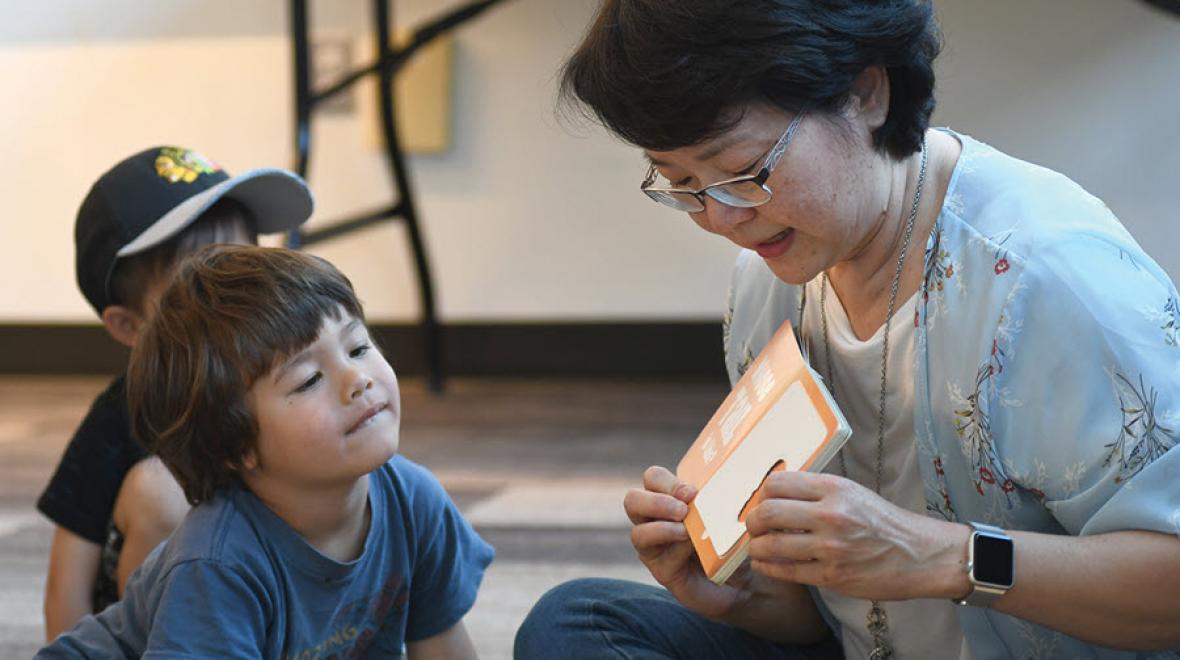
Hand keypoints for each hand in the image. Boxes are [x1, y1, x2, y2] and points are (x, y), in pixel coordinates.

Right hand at [623, 466, 744, 618]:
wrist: (742, 580)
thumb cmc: (730, 539)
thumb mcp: (724, 513)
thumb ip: (716, 496)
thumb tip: (723, 479)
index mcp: (667, 499)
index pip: (653, 478)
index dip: (668, 482)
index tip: (693, 493)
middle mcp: (653, 521)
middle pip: (632, 501)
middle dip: (656, 502)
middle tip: (683, 510)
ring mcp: (655, 548)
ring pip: (638, 533)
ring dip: (663, 528)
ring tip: (687, 531)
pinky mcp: (663, 572)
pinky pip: (660, 558)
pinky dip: (677, 550)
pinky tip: (695, 548)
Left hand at [744, 471, 966, 600]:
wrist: (921, 555)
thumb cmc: (885, 522)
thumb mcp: (852, 493)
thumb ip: (816, 492)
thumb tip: (776, 494)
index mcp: (834, 488)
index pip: (778, 483)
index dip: (762, 493)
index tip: (761, 501)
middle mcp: (831, 515)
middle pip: (767, 512)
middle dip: (752, 522)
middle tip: (753, 527)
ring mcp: (831, 547)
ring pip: (771, 545)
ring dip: (756, 547)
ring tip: (757, 547)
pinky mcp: (832, 575)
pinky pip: (786, 571)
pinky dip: (768, 567)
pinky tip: (766, 563)